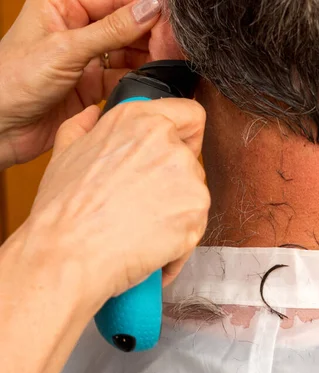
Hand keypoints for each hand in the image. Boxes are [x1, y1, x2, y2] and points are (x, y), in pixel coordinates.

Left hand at [0, 0, 160, 168]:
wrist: (0, 128)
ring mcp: (86, 57)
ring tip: (168, 62)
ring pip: (128, 50)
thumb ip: (111, 30)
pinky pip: (124, 76)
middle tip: (175, 43)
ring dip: (148, 57)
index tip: (169, 17)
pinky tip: (153, 79)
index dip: (142, 7)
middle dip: (149, 32)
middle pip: (124, 23)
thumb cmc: (12, 80)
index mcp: (62, 5)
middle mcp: (76, 28)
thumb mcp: (66, 49)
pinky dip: (140, 78)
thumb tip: (149, 9)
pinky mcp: (92, 84)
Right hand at [24, 99, 208, 305]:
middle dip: (173, 183)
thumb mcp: (64, 152)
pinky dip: (178, 242)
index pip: (191, 114)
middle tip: (142, 203)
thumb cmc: (63, 210)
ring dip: (176, 212)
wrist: (69, 254)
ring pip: (195, 195)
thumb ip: (84, 126)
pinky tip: (150, 246)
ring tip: (141, 227)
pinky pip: (196, 227)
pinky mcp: (197, 211)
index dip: (187, 135)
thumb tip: (92, 115)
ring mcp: (188, 178)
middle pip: (191, 161)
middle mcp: (169, 143)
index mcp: (140, 120)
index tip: (180, 150)